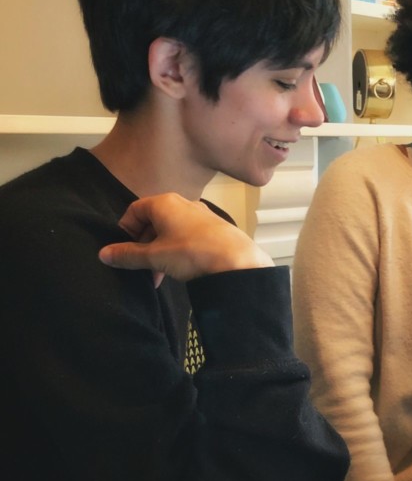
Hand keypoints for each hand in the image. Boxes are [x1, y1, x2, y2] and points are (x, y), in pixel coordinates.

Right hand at [98, 193, 272, 285]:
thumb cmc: (192, 253)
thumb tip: (103, 254)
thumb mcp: (155, 257)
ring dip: (159, 253)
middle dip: (143, 246)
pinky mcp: (214, 230)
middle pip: (152, 222)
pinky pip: (187, 238)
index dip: (125, 230)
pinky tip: (178, 272)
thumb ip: (127, 254)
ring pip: (170, 232)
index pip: (134, 210)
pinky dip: (177, 252)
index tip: (122, 250)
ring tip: (157, 277)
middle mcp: (183, 204)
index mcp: (164, 202)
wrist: (238, 262)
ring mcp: (201, 216)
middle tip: (140, 268)